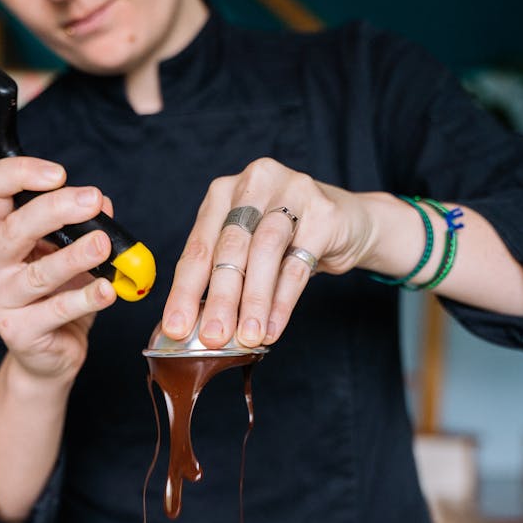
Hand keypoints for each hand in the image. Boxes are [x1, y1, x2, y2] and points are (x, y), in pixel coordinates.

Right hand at [0, 156, 116, 383]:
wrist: (47, 356)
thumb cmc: (54, 298)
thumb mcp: (66, 255)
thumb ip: (80, 227)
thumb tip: (103, 203)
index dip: (19, 174)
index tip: (59, 174)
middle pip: (14, 228)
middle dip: (55, 209)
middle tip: (91, 200)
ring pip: (38, 273)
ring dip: (74, 256)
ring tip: (103, 244)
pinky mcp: (17, 332)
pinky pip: (57, 310)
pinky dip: (86, 298)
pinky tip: (108, 289)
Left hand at [162, 158, 374, 347]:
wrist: (346, 222)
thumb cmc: (285, 238)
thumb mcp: (247, 248)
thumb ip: (224, 277)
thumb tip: (198, 328)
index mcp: (223, 193)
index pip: (198, 247)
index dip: (185, 290)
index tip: (176, 328)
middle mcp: (254, 184)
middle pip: (230, 247)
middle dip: (219, 298)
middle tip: (212, 337)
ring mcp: (292, 192)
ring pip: (264, 251)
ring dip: (253, 300)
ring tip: (247, 337)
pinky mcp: (324, 214)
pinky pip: (298, 264)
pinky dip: (283, 302)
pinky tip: (273, 328)